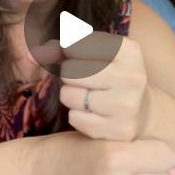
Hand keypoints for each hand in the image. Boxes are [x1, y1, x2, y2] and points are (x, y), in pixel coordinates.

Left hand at [32, 34, 174, 174]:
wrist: (142, 111)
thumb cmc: (111, 75)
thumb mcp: (97, 52)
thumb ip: (61, 47)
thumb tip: (31, 54)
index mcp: (129, 51)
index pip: (75, 44)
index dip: (68, 51)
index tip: (76, 56)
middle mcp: (132, 76)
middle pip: (69, 71)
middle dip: (68, 75)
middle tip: (82, 80)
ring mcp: (127, 105)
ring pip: (69, 95)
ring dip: (71, 96)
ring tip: (87, 96)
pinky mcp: (118, 130)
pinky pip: (75, 118)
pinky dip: (77, 116)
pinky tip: (93, 113)